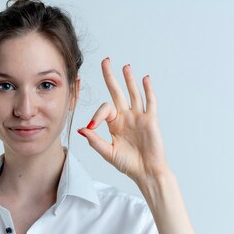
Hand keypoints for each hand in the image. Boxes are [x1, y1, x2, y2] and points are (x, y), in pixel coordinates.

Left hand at [77, 57, 170, 182]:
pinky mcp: (151, 120)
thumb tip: (82, 129)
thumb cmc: (128, 164)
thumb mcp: (107, 152)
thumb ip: (95, 140)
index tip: (93, 126)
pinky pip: (150, 102)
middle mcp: (126, 117)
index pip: (104, 109)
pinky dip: (148, 90)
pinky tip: (145, 79)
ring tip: (125, 67)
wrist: (146, 172)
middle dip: (111, 77)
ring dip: (129, 80)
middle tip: (106, 61)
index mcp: (114, 124)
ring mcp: (139, 117)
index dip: (97, 115)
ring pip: (133, 94)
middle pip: (117, 92)